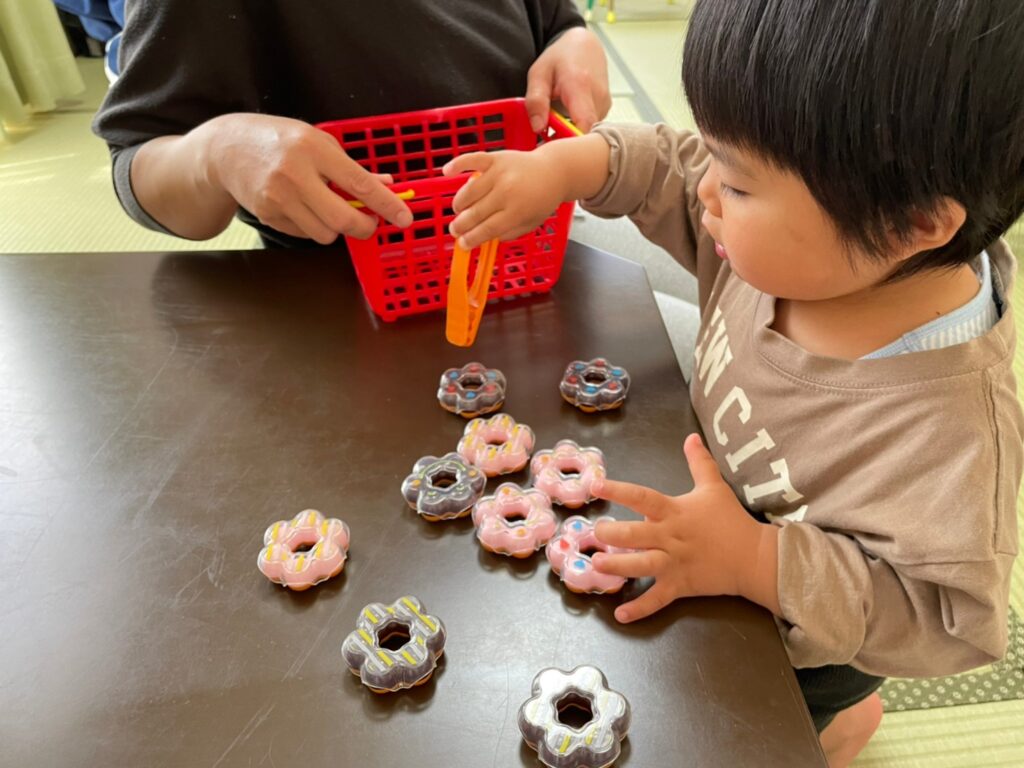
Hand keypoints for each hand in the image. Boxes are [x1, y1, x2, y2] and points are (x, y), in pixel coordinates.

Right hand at [202, 113, 412, 243]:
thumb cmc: (279, 141)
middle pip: (343, 219)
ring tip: (326, 207)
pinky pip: (304, 234)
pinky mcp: (268, 215)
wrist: (225, 150)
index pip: (360, 183)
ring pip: (325, 234)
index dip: (386, 204)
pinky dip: (312, 226)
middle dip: (363, 226)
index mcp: (314, 149)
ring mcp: (279, 198)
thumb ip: (352, 167)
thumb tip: (387, 187)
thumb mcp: (317, 142)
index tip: (405, 218)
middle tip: (368, 222)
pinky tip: (301, 207)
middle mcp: (295, 175)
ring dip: (335, 228)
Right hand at [442, 149, 567, 249]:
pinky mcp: (495, 157)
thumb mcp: (531, 224)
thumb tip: (484, 238)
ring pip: (469, 192)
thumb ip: (509, 233)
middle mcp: (507, 191)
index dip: (472, 238)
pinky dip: (457, 164)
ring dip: (458, 204)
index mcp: (518, 211)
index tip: (462, 244)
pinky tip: (445, 172)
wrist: (554, 171)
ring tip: (458, 211)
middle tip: (454, 231)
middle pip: (475, 213)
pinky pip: (472, 159)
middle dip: (461, 225)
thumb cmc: (542, 200)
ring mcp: (499, 173)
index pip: (488, 229)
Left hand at [526, 27, 610, 132]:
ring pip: (588, 131)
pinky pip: (591, 126)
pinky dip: (577, 127)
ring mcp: (604, 103)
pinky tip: (567, 120)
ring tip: (556, 125)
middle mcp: (597, 96)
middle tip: (547, 139)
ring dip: (570, 133)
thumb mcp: (538, 74)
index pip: (583, 124)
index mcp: (579, 85)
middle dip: (566, 140)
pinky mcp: (605, 108)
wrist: (583, 44)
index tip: (555, 149)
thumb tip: (538, 128)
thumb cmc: (560, 57)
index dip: (571, 142)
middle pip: (585, 132)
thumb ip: (536, 100)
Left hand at [592, 434, 780, 622]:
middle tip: (595, 532)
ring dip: (617, 567)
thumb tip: (692, 436)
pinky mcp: (680, 586)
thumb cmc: (731, 521)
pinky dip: (639, 609)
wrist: (754, 557)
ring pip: (641, 566)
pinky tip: (620, 615)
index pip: (643, 497)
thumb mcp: (714, 487)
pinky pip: (657, 600)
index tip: (597, 485)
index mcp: (674, 512)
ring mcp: (674, 563)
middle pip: (635, 535)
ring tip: (597, 565)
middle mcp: (670, 537)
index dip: (619, 490)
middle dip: (611, 534)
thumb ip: (700, 462)